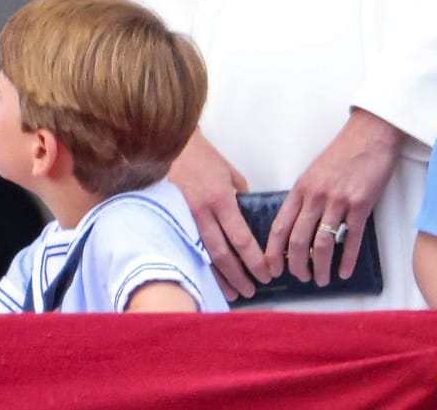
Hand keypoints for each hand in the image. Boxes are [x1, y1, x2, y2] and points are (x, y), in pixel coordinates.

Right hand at [169, 130, 271, 299]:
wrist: (169, 143)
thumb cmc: (203, 156)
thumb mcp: (230, 174)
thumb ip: (240, 198)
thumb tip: (247, 217)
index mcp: (220, 199)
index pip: (241, 239)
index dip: (255, 260)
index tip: (267, 273)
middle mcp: (201, 211)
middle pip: (222, 253)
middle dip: (239, 275)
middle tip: (252, 291)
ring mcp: (183, 216)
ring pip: (203, 254)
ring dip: (219, 277)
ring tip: (233, 292)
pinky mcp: (171, 217)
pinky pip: (188, 246)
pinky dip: (200, 264)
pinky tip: (208, 276)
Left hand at [267, 108, 403, 285]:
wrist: (368, 136)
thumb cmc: (341, 155)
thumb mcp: (313, 174)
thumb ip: (304, 198)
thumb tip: (296, 225)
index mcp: (300, 189)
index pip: (279, 226)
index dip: (273, 250)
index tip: (270, 267)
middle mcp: (315, 197)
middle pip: (298, 239)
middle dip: (296, 264)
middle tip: (299, 278)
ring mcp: (338, 201)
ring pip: (323, 242)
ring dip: (320, 266)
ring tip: (321, 280)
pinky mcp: (361, 205)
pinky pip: (352, 238)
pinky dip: (347, 259)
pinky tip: (344, 272)